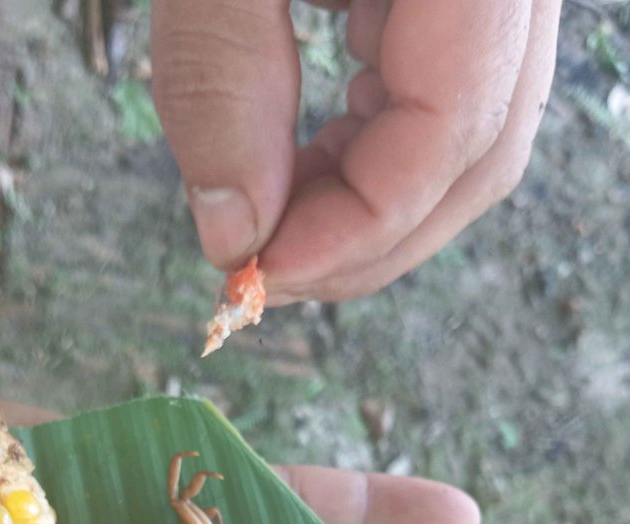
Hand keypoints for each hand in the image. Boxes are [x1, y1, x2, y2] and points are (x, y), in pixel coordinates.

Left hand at [152, 0, 560, 300]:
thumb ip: (222, 71)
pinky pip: (435, 93)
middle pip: (478, 154)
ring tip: (270, 225)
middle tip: (261, 275)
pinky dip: (364, 150)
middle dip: (366, 238)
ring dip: (365, 206)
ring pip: (464, 138)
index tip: (256, 275)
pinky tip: (299, 166)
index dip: (358, 229)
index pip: (457, 132)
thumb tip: (233, 230)